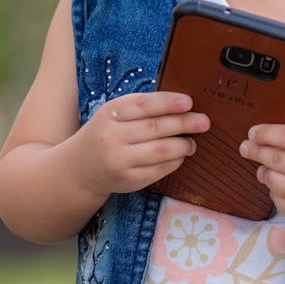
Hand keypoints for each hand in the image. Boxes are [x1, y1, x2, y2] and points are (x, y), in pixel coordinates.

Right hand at [75, 92, 209, 200]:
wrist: (81, 168)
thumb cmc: (106, 134)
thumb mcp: (113, 115)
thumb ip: (141, 108)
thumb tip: (182, 105)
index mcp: (109, 114)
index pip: (143, 104)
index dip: (168, 102)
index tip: (189, 102)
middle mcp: (111, 137)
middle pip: (155, 128)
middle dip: (184, 123)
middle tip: (203, 121)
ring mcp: (119, 161)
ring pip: (160, 150)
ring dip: (182, 145)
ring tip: (193, 142)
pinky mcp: (128, 181)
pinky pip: (159, 170)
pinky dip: (174, 161)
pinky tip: (180, 155)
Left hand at [239, 121, 284, 236]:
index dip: (265, 132)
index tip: (253, 132)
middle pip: (272, 156)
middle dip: (254, 150)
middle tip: (245, 147)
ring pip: (269, 178)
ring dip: (262, 171)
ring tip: (263, 168)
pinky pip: (275, 198)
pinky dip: (274, 190)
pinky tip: (283, 187)